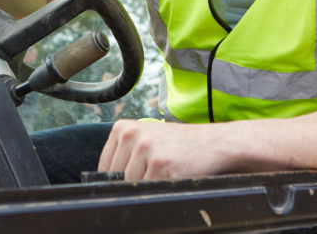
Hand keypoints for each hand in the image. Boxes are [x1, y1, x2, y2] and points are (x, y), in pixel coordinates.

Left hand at [98, 120, 231, 180]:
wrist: (212, 142)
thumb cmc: (178, 144)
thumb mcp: (146, 137)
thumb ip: (125, 152)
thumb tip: (104, 179)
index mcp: (123, 128)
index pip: (105, 166)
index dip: (116, 177)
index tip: (131, 177)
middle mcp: (132, 135)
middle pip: (117, 177)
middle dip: (133, 181)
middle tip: (154, 172)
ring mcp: (146, 148)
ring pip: (132, 185)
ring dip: (148, 184)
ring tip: (164, 171)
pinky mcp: (160, 163)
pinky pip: (150, 188)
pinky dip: (161, 187)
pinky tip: (173, 174)